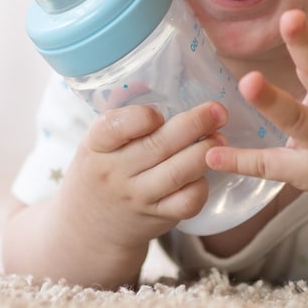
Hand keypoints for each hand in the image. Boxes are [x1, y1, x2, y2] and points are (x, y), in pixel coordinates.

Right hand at [57, 101, 225, 249]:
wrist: (88, 229)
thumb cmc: (101, 171)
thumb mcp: (97, 143)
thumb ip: (123, 116)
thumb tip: (151, 77)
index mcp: (95, 146)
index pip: (115, 126)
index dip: (143, 116)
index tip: (160, 112)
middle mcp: (114, 173)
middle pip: (158, 146)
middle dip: (195, 124)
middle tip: (217, 110)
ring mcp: (137, 197)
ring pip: (179, 173)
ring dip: (206, 152)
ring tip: (220, 137)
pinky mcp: (157, 217)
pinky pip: (188, 201)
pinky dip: (203, 184)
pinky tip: (206, 171)